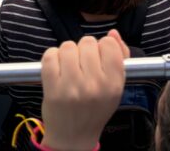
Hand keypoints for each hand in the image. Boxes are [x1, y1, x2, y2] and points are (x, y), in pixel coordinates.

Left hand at [39, 30, 129, 150]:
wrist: (73, 137)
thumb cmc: (95, 108)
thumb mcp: (115, 87)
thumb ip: (119, 57)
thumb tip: (113, 32)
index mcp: (114, 84)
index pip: (109, 44)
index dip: (102, 47)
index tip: (98, 59)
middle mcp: (94, 84)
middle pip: (87, 42)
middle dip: (83, 50)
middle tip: (82, 66)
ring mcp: (72, 86)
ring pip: (68, 46)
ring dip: (67, 53)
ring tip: (69, 68)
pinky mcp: (52, 88)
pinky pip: (50, 55)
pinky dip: (52, 58)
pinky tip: (57, 69)